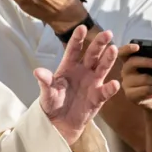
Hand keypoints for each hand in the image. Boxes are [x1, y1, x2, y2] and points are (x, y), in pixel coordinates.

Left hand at [36, 26, 119, 144]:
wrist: (60, 123)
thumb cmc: (53, 104)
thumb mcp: (47, 93)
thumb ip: (45, 82)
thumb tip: (38, 71)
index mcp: (69, 67)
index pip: (74, 50)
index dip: (78, 39)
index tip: (81, 27)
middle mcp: (83, 71)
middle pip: (93, 55)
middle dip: (99, 44)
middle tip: (107, 33)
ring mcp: (92, 83)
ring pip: (102, 68)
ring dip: (108, 59)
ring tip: (113, 49)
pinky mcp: (98, 97)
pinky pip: (105, 91)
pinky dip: (110, 88)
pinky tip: (114, 84)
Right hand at [118, 43, 151, 112]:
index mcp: (130, 61)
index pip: (123, 52)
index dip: (128, 48)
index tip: (137, 46)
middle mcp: (125, 71)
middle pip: (132, 62)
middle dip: (148, 62)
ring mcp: (126, 83)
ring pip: (144, 78)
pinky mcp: (130, 95)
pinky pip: (146, 89)